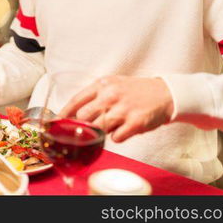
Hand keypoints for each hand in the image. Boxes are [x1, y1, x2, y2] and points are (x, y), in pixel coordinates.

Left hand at [59, 76, 174, 142]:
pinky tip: (124, 128)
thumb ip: (95, 96)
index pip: (77, 100)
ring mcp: (123, 109)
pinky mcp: (135, 122)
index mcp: (103, 85)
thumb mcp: (113, 85)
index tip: (57, 122)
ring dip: (101, 131)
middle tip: (87, 128)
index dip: (64, 113)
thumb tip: (74, 113)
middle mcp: (111, 95)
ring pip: (98, 128)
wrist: (165, 94)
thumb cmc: (135, 91)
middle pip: (84, 117)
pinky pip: (116, 138)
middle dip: (83, 126)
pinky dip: (117, 136)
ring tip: (112, 125)